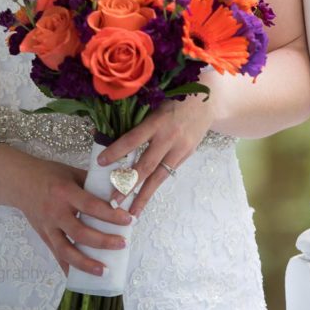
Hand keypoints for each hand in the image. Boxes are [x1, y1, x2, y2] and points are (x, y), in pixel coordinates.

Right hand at [14, 154, 135, 278]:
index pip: (91, 206)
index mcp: (65, 192)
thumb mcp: (71, 172)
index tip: (128, 220)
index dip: (110, 215)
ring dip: (85, 263)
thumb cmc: (49, 174)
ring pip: (66, 250)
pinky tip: (79, 278)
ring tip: (104, 271)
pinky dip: (67, 268)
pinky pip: (56, 255)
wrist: (20, 182)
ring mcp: (48, 227)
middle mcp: (56, 212)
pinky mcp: (43, 236)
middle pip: (80, 232)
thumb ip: (91, 183)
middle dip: (103, 241)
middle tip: (122, 244)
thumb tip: (116, 192)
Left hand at [97, 91, 215, 217]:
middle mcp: (169, 137)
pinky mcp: (187, 155)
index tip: (101, 162)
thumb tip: (105, 128)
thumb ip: (136, 117)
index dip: (117, 151)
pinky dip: (155, 185)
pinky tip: (146, 196)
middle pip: (146, 165)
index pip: (133, 139)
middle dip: (129, 185)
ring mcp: (180, 149)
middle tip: (114, 201)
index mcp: (158, 121)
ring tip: (131, 212)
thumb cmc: (175, 97)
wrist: (207, 100)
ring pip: (159, 177)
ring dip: (144, 195)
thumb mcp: (155, 102)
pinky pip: (168, 173)